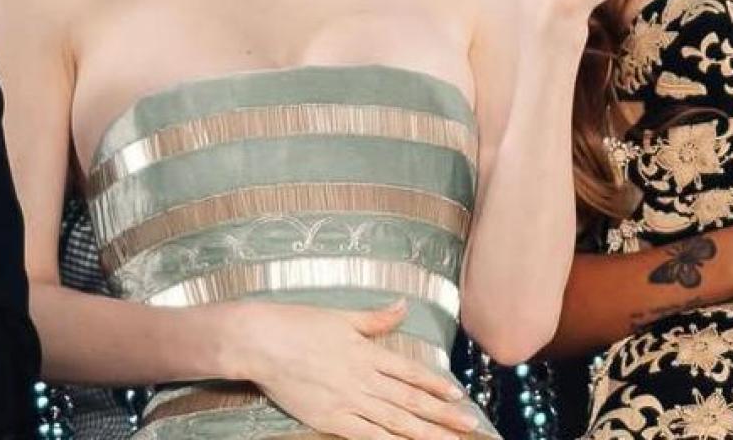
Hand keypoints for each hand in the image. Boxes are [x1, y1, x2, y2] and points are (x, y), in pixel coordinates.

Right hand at [228, 299, 479, 439]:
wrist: (260, 342)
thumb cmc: (299, 324)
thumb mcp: (343, 317)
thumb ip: (377, 318)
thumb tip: (403, 306)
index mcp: (370, 353)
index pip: (413, 374)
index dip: (438, 386)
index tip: (461, 396)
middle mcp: (365, 379)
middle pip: (412, 402)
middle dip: (445, 416)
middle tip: (472, 426)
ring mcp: (348, 401)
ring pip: (395, 422)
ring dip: (426, 433)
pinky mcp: (328, 418)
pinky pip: (365, 435)